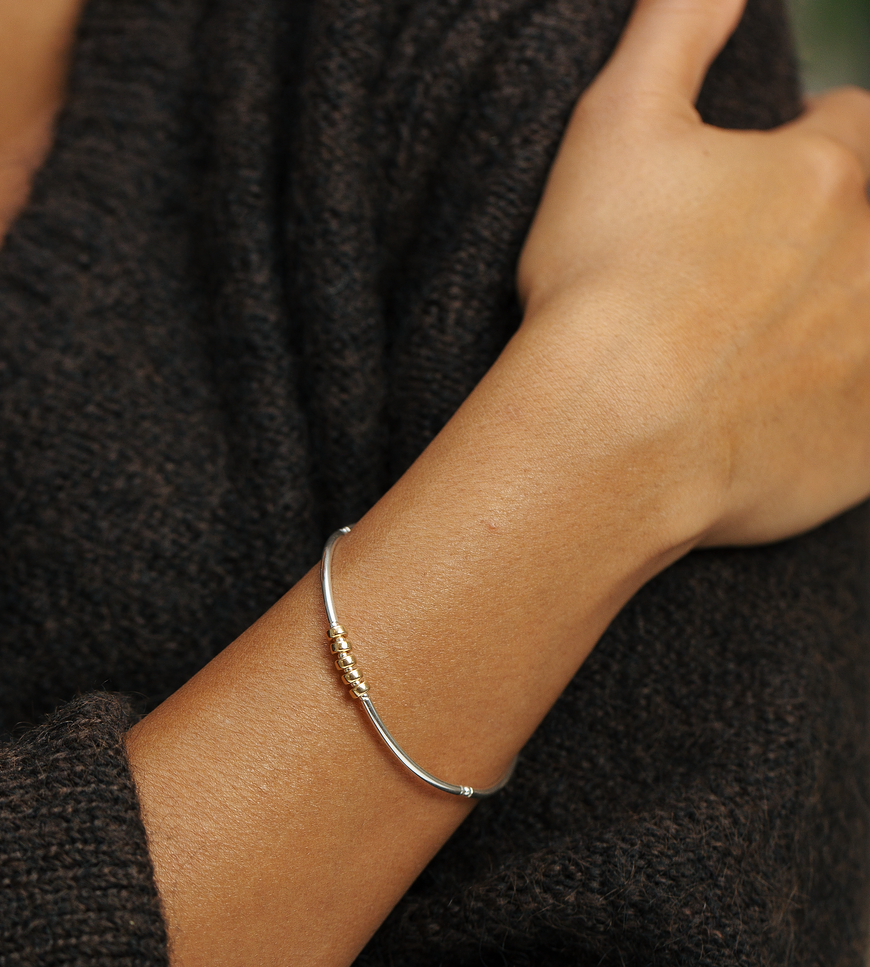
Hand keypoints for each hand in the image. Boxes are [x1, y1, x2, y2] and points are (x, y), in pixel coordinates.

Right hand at [517, 0, 869, 546]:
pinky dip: (835, 411)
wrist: (604, 435)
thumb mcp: (617, 126)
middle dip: (827, 239)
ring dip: (836, 319)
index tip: (749, 191)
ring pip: (869, 319)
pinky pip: (866, 421)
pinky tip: (774, 416)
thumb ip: (675, 29)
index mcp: (826, 174)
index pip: (848, 130)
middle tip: (745, 282)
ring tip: (757, 347)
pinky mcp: (863, 447)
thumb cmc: (601, 285)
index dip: (799, 152)